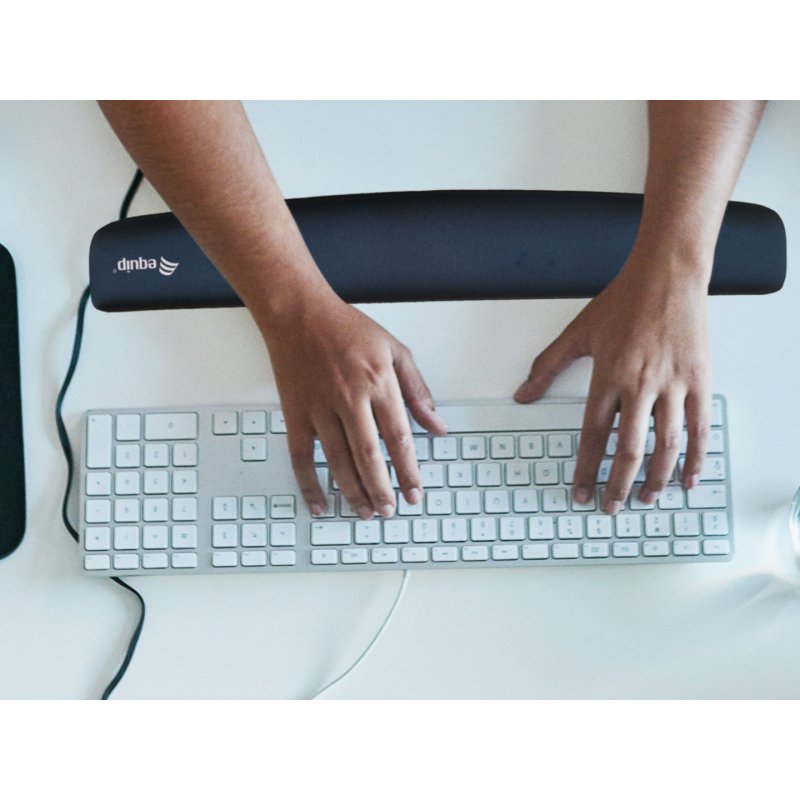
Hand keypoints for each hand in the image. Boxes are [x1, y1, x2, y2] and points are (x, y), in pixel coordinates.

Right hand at [257, 289, 446, 518]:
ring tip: (366, 513)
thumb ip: (418, 390)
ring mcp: (319, 408)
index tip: (416, 493)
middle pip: (369, 456)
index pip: (399, 437)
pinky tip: (321, 504)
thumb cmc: (346, 329)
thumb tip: (436, 425)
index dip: (409, 471)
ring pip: (338, 461)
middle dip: (382, 490)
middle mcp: (349, 398)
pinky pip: (301, 457)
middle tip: (391, 512)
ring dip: (353, 492)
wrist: (298, 313)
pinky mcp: (295, 414)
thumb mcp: (394, 350)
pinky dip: (309, 485)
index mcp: (378, 382)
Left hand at [514, 258, 710, 513]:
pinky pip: (699, 428)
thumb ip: (546, 367)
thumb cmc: (623, 301)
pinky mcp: (698, 381)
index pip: (592, 436)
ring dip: (655, 478)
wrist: (667, 275)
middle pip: (628, 449)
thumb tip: (522, 394)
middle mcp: (639, 386)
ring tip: (646, 499)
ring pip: (665, 445)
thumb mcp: (577, 333)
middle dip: (617, 485)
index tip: (581, 493)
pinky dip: (695, 458)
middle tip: (611, 507)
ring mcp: (672, 385)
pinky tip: (688, 479)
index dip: (586, 470)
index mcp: (607, 377)